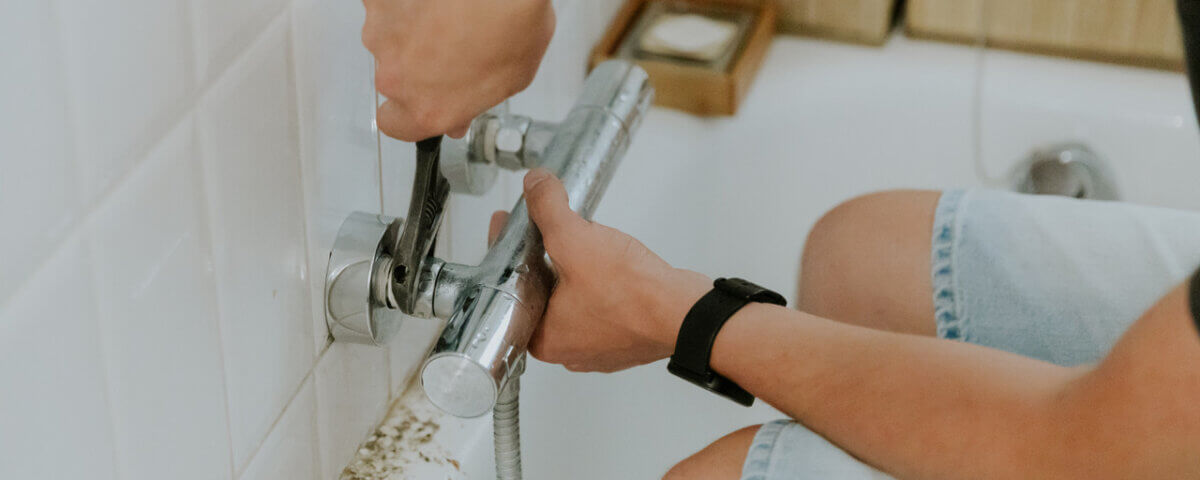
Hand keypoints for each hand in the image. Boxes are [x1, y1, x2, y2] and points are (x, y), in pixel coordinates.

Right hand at [362, 0, 554, 140]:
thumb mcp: (509, 81)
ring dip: (408, 31)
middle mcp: (396, 79)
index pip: (395, 125)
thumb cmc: (512, 26)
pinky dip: (403, 4)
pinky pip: (385, 6)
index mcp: (428, 109)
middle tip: (447, 47)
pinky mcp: (376, 2)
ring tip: (444, 16)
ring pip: (387, 40)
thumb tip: (462, 110)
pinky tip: (431, 1)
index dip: (407, 113)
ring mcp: (381, 37)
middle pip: (392, 80)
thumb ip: (473, 101)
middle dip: (414, 66)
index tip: (421, 101)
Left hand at [486, 169, 711, 372]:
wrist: (685, 314)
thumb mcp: (576, 240)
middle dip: (539, 260)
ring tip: (574, 242)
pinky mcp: (626, 337)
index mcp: (544, 338)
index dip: (505, 251)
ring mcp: (600, 347)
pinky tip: (605, 264)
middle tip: (538, 231)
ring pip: (572, 302)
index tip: (506, 228)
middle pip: (540, 295)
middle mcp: (569, 349)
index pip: (510, 288)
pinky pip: (602, 307)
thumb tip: (535, 184)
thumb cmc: (633, 295)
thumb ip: (548, 209)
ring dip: (571, 272)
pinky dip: (599, 284)